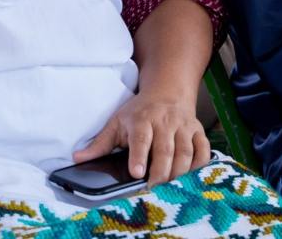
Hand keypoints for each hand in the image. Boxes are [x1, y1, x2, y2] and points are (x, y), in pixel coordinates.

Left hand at [73, 91, 210, 189]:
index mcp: (142, 119)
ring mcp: (183, 126)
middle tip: (154, 190)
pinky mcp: (197, 131)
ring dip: (179, 173)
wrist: (167, 91)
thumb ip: (99, 143)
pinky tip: (192, 176)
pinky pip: (203, 150)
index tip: (137, 173)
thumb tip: (77, 159)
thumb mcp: (116, 122)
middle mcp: (164, 121)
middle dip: (160, 173)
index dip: (139, 156)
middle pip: (165, 150)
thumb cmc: (139, 112)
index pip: (141, 139)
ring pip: (185, 152)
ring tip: (171, 188)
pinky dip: (200, 165)